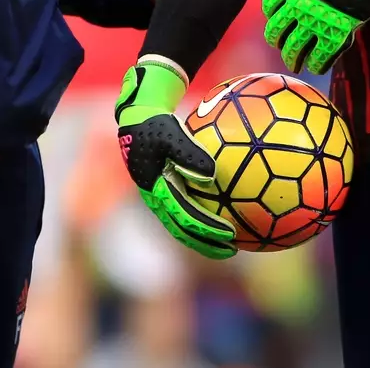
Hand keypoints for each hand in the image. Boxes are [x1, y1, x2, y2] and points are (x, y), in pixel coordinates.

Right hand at [115, 56, 235, 259]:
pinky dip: (201, 218)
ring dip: (203, 236)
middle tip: (232, 248)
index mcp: (156, 190)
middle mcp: (156, 199)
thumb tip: (213, 176)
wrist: (137, 119)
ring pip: (181, 225)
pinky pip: (184, 210)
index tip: (229, 234)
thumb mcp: (171, 134)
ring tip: (229, 242)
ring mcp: (158, 197)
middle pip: (182, 230)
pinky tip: (223, 214)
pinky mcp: (164, 191)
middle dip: (206, 242)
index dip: (206, 229)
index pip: (184, 217)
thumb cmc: (156, 124)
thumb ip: (190, 153)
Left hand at [261, 0, 369, 73]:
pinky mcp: (335, 35)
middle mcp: (298, 7)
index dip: (269, 12)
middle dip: (274, 39)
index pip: (270, 4)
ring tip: (293, 63)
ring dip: (291, 58)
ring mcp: (315, 23)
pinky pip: (320, 56)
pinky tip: (315, 66)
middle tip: (278, 44)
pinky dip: (316, 64)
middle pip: (277, 29)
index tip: (273, 17)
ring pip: (294, 47)